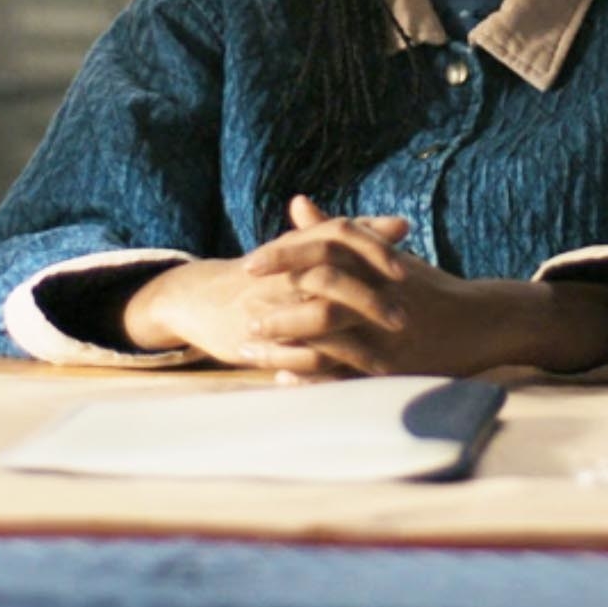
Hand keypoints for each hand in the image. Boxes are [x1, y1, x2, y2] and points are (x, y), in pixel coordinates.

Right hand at [120, 195, 409, 371]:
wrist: (202, 298)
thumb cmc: (268, 272)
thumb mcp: (304, 248)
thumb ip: (354, 237)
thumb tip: (403, 225)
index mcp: (296, 246)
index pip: (338, 235)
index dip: (373, 250)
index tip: (406, 270)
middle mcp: (282, 272)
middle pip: (331, 279)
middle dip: (369, 301)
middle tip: (404, 319)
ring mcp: (267, 307)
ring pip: (315, 322)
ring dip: (353, 344)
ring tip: (385, 362)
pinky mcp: (255, 342)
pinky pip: (294, 357)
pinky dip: (324, 371)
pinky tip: (351, 381)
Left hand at [249, 199, 607, 378]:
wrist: (480, 322)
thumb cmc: (426, 286)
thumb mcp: (383, 254)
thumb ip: (337, 230)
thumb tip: (298, 203)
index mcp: (376, 264)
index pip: (323, 251)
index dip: (283, 258)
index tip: (248, 266)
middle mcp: (381, 296)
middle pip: (322, 297)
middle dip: (278, 309)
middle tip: (244, 317)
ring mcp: (388, 334)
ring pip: (331, 339)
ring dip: (287, 346)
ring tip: (251, 352)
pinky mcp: (394, 367)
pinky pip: (348, 375)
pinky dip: (314, 377)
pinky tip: (284, 379)